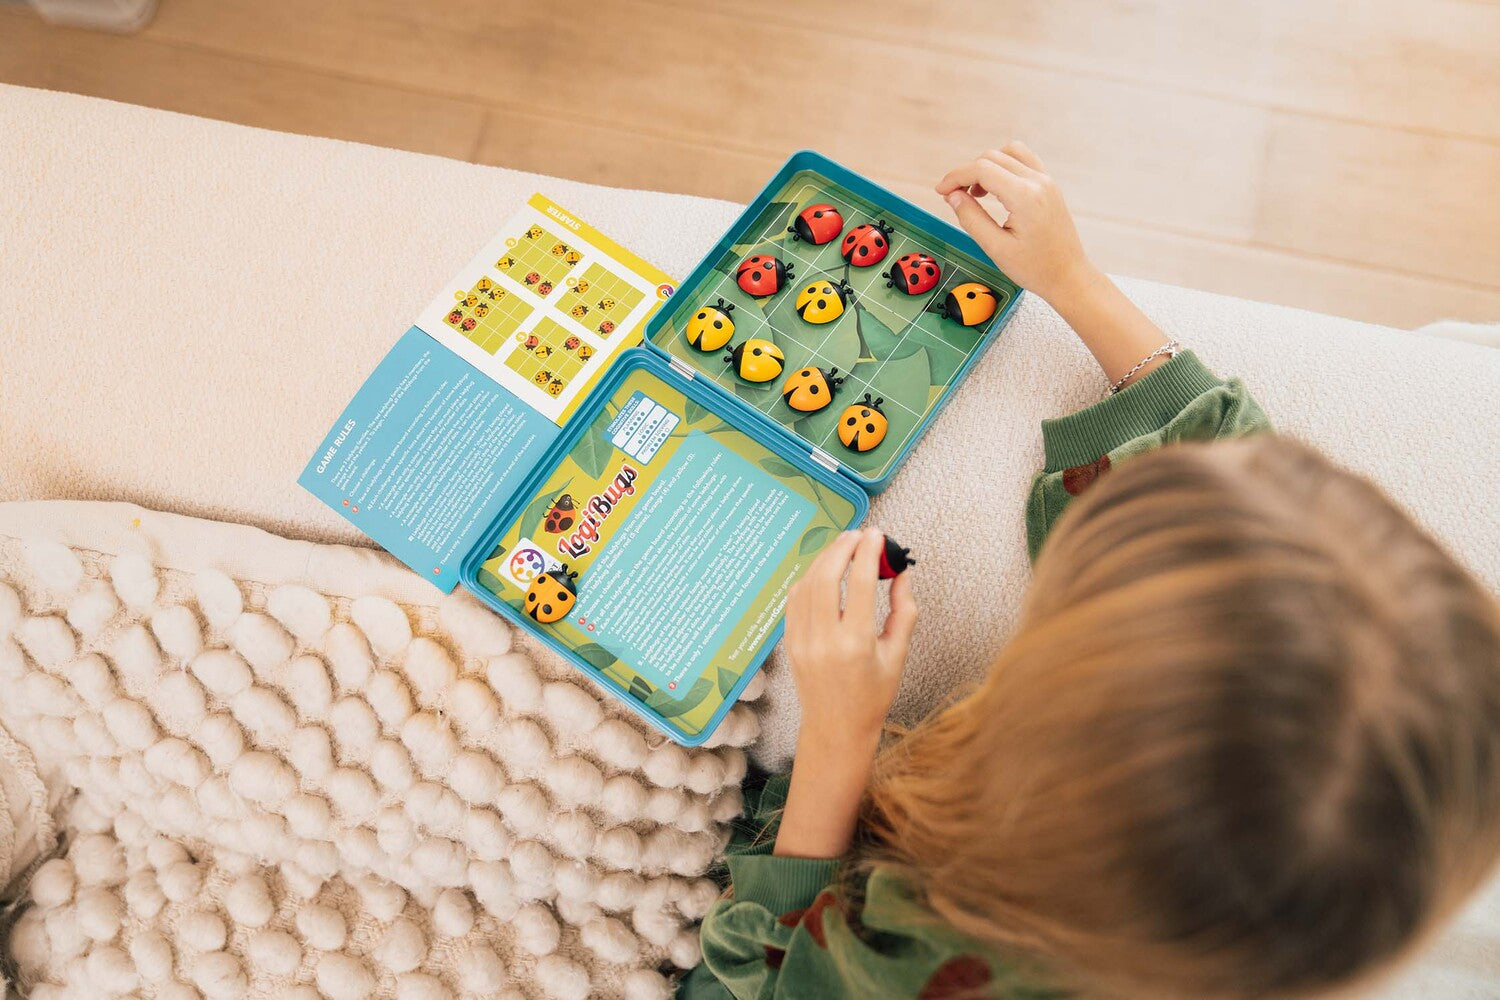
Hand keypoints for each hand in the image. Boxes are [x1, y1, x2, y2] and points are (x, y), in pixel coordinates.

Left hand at [783, 527, 917, 748]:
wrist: (836, 728)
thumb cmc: (872, 696)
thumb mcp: (898, 655)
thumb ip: (904, 611)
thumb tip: (901, 573)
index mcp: (855, 644)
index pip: (859, 583)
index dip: (869, 552)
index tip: (877, 534)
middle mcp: (824, 640)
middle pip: (827, 576)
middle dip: (842, 548)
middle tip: (859, 535)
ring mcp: (802, 641)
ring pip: (807, 584)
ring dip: (825, 559)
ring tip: (844, 546)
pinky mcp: (790, 641)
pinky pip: (794, 599)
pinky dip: (809, 577)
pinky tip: (824, 570)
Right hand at [937, 142, 1175, 388]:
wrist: (1069, 276)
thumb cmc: (1036, 268)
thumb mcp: (996, 248)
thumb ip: (971, 218)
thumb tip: (952, 196)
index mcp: (1025, 196)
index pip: (982, 169)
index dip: (955, 177)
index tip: (941, 191)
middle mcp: (1038, 182)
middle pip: (992, 157)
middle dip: (967, 172)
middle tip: (954, 196)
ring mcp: (1046, 181)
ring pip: (1009, 153)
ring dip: (987, 166)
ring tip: (977, 192)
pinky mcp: (1049, 185)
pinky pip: (1023, 161)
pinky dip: (1004, 167)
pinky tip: (996, 190)